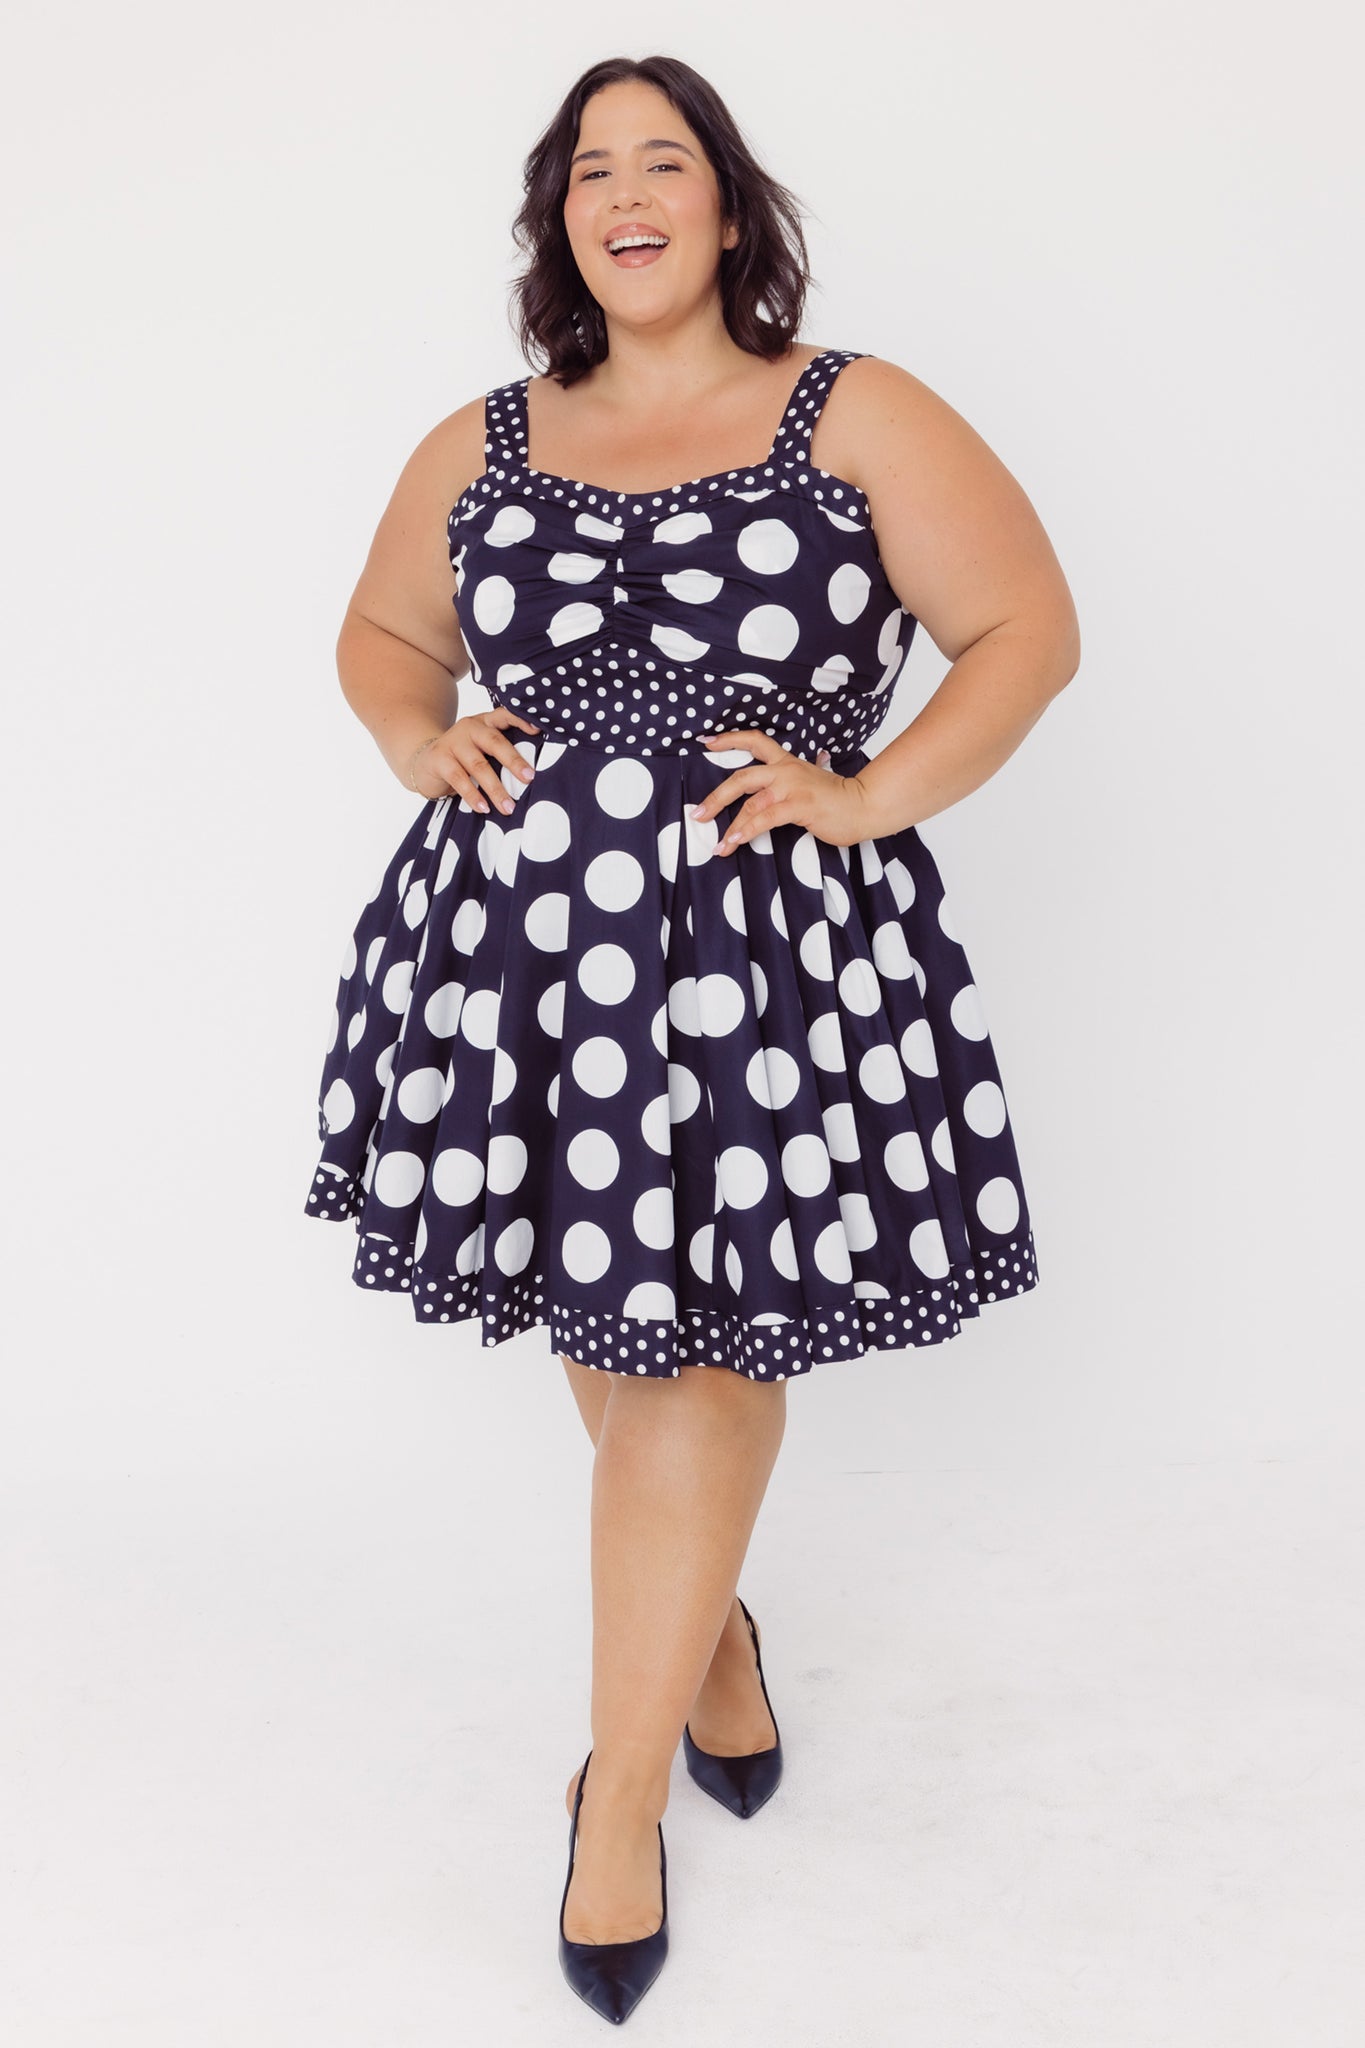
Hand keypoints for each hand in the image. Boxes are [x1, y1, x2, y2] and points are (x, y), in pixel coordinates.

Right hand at [406, 706, 541, 810]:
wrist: (423, 762)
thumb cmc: (463, 758)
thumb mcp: (482, 749)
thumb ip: (501, 753)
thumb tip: (531, 777)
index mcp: (485, 722)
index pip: (505, 715)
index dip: (521, 720)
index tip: (538, 731)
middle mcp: (470, 727)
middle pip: (494, 742)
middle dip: (514, 761)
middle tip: (529, 778)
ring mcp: (453, 742)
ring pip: (479, 765)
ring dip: (495, 789)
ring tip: (508, 807)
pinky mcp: (439, 759)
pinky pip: (459, 779)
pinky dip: (473, 795)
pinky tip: (483, 808)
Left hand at [692, 729, 875, 854]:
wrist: (863, 806)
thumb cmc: (835, 799)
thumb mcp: (808, 782)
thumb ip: (788, 783)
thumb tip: (767, 795)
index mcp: (786, 762)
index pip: (755, 741)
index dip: (729, 740)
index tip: (706, 743)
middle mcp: (785, 771)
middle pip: (741, 777)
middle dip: (716, 798)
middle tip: (697, 814)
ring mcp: (792, 787)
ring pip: (750, 802)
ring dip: (731, 826)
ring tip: (719, 845)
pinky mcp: (799, 805)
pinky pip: (766, 818)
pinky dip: (748, 830)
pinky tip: (736, 841)